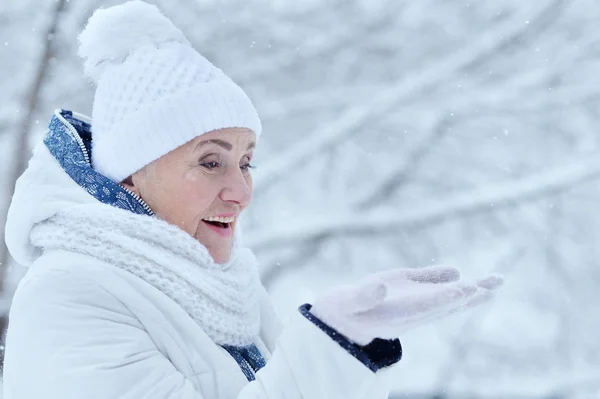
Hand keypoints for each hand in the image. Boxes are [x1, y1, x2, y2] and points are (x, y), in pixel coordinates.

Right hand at [310, 266, 502, 344]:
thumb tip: (380, 287)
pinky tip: (458, 273)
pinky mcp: (408, 292)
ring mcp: (412, 303)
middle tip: (494, 285)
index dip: (443, 298)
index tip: (462, 290)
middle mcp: (411, 312)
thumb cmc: (344, 311)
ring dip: (472, 289)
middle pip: (446, 304)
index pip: (424, 307)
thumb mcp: (349, 304)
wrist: (344, 318)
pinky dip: (446, 278)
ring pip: (447, 297)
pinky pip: (431, 286)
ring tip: (497, 281)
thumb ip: (364, 296)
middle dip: (471, 294)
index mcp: (396, 316)